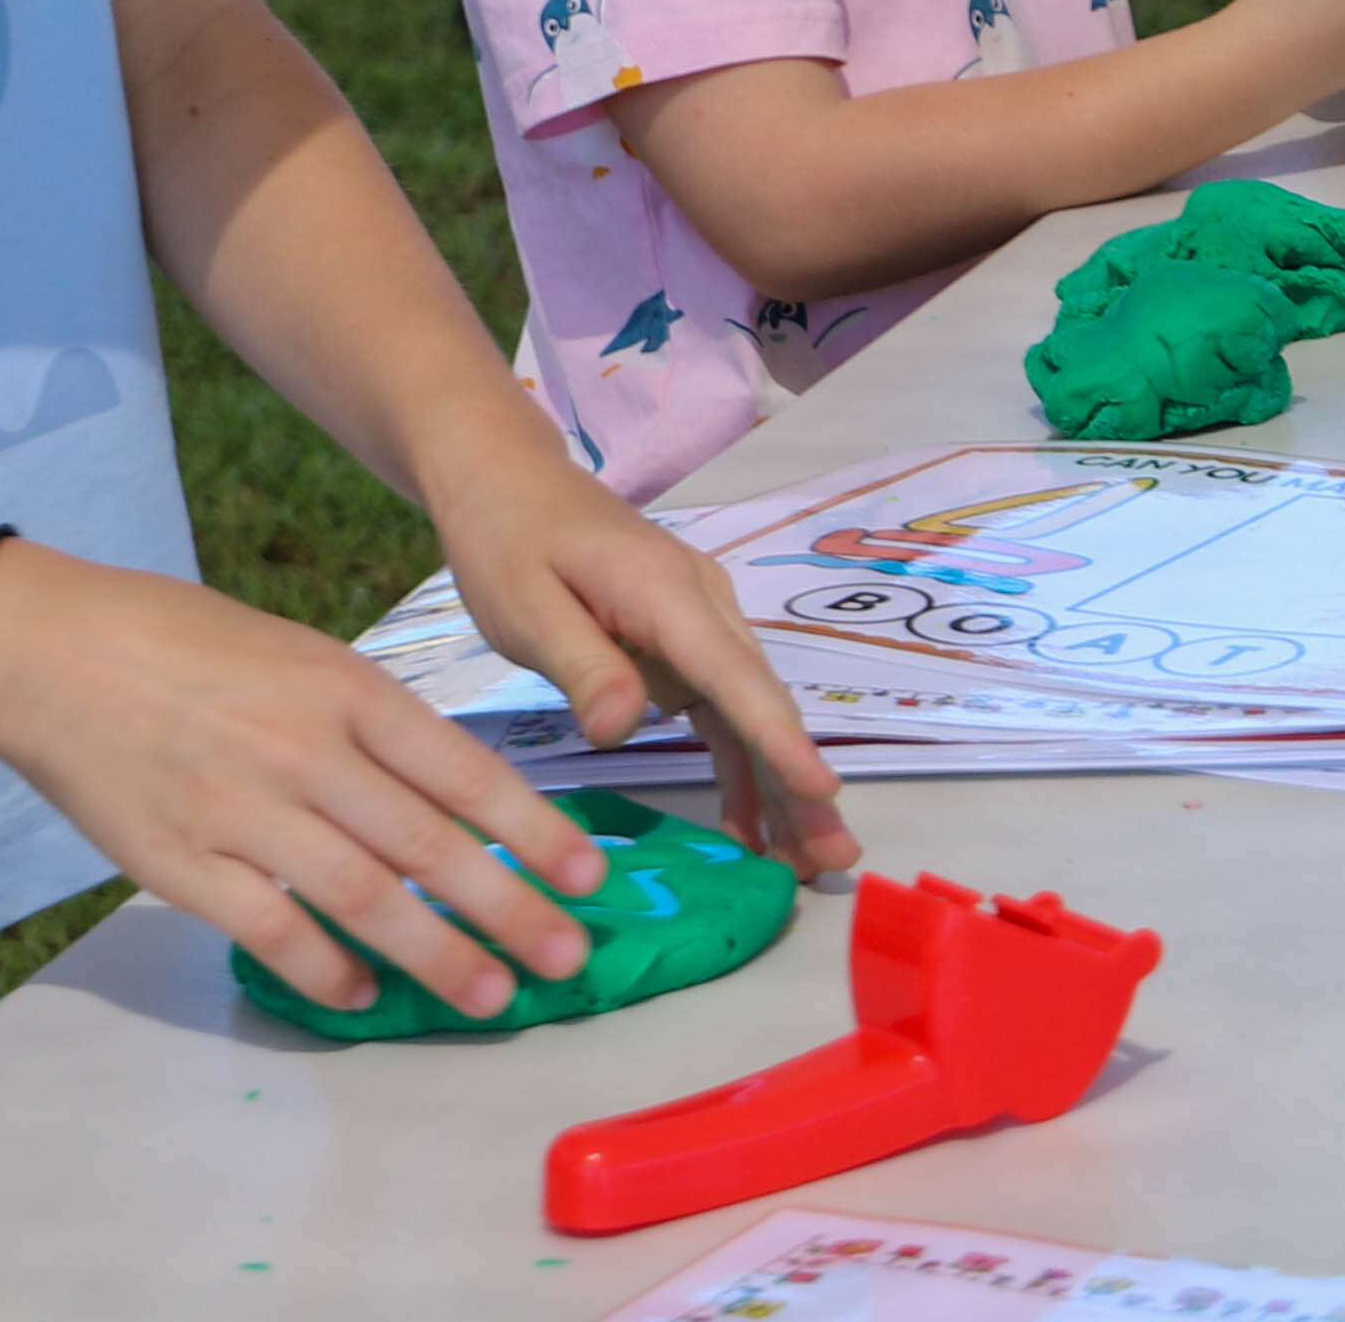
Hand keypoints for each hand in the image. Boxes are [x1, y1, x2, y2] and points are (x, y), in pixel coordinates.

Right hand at [0, 537, 621, 1021]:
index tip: (591, 875)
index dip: (535, 830)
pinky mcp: (178, 864)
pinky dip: (323, 968)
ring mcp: (239, 813)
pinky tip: (363, 996)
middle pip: (426, 846)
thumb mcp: (303, 655)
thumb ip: (373, 724)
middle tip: (567, 957)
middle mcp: (303, 752)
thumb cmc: (189, 645)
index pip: (462, 772)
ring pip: (360, 898)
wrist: (54, 652)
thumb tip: (452, 794)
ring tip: (488, 995)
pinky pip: (268, 929)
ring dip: (433, 954)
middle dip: (509, 908)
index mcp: (345, 690)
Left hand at [417, 432, 861, 879]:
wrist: (508, 484)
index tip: (822, 790)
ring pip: (752, 714)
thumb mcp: (528, 606)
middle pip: (763, 702)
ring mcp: (700, 626)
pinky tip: (749, 826)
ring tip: (809, 860)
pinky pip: (722, 713)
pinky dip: (741, 766)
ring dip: (781, 786)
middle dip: (801, 783)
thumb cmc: (511, 541)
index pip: (734, 676)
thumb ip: (583, 666)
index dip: (779, 739)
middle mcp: (704, 607)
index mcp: (669, 594)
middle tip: (836, 856)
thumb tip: (626, 729)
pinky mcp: (684, 645)